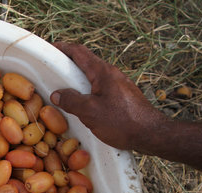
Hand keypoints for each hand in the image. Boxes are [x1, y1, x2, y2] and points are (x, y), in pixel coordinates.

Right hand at [50, 41, 166, 150]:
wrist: (151, 134)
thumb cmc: (121, 121)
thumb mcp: (90, 112)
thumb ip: (71, 101)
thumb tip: (57, 94)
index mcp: (103, 72)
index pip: (79, 52)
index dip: (63, 48)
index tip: (51, 48)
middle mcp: (112, 74)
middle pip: (86, 63)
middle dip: (69, 66)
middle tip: (53, 73)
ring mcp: (119, 85)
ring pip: (94, 78)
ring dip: (78, 81)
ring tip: (65, 91)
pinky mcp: (122, 97)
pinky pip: (100, 89)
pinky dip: (88, 92)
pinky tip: (84, 106)